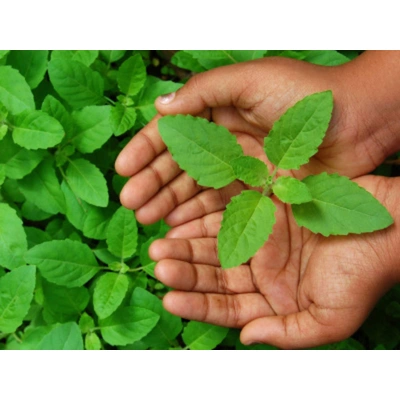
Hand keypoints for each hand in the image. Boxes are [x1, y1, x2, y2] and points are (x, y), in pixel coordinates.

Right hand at [115, 52, 399, 226]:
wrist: (359, 122)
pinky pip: (221, 207)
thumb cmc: (308, 95)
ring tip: (147, 219)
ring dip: (170, 203)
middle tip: (132, 204)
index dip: (146, 150)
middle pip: (180, 166)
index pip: (172, 133)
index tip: (124, 169)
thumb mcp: (251, 80)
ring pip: (196, 189)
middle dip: (153, 183)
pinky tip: (178, 226)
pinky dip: (198, 216)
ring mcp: (240, 170)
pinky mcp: (257, 194)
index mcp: (219, 113)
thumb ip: (204, 92)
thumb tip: (160, 106)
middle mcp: (226, 143)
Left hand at [149, 175, 399, 348]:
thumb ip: (288, 335)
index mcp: (271, 298)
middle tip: (157, 265)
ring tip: (160, 245)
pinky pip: (229, 213)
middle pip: (215, 274)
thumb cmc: (362, 277)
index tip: (170, 300)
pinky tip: (182, 219)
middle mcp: (261, 269)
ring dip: (188, 246)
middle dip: (185, 271)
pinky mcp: (264, 208)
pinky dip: (206, 217)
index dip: (198, 304)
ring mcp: (261, 237)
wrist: (386, 228)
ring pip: (216, 244)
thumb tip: (247, 337)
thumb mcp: (330, 320)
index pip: (226, 306)